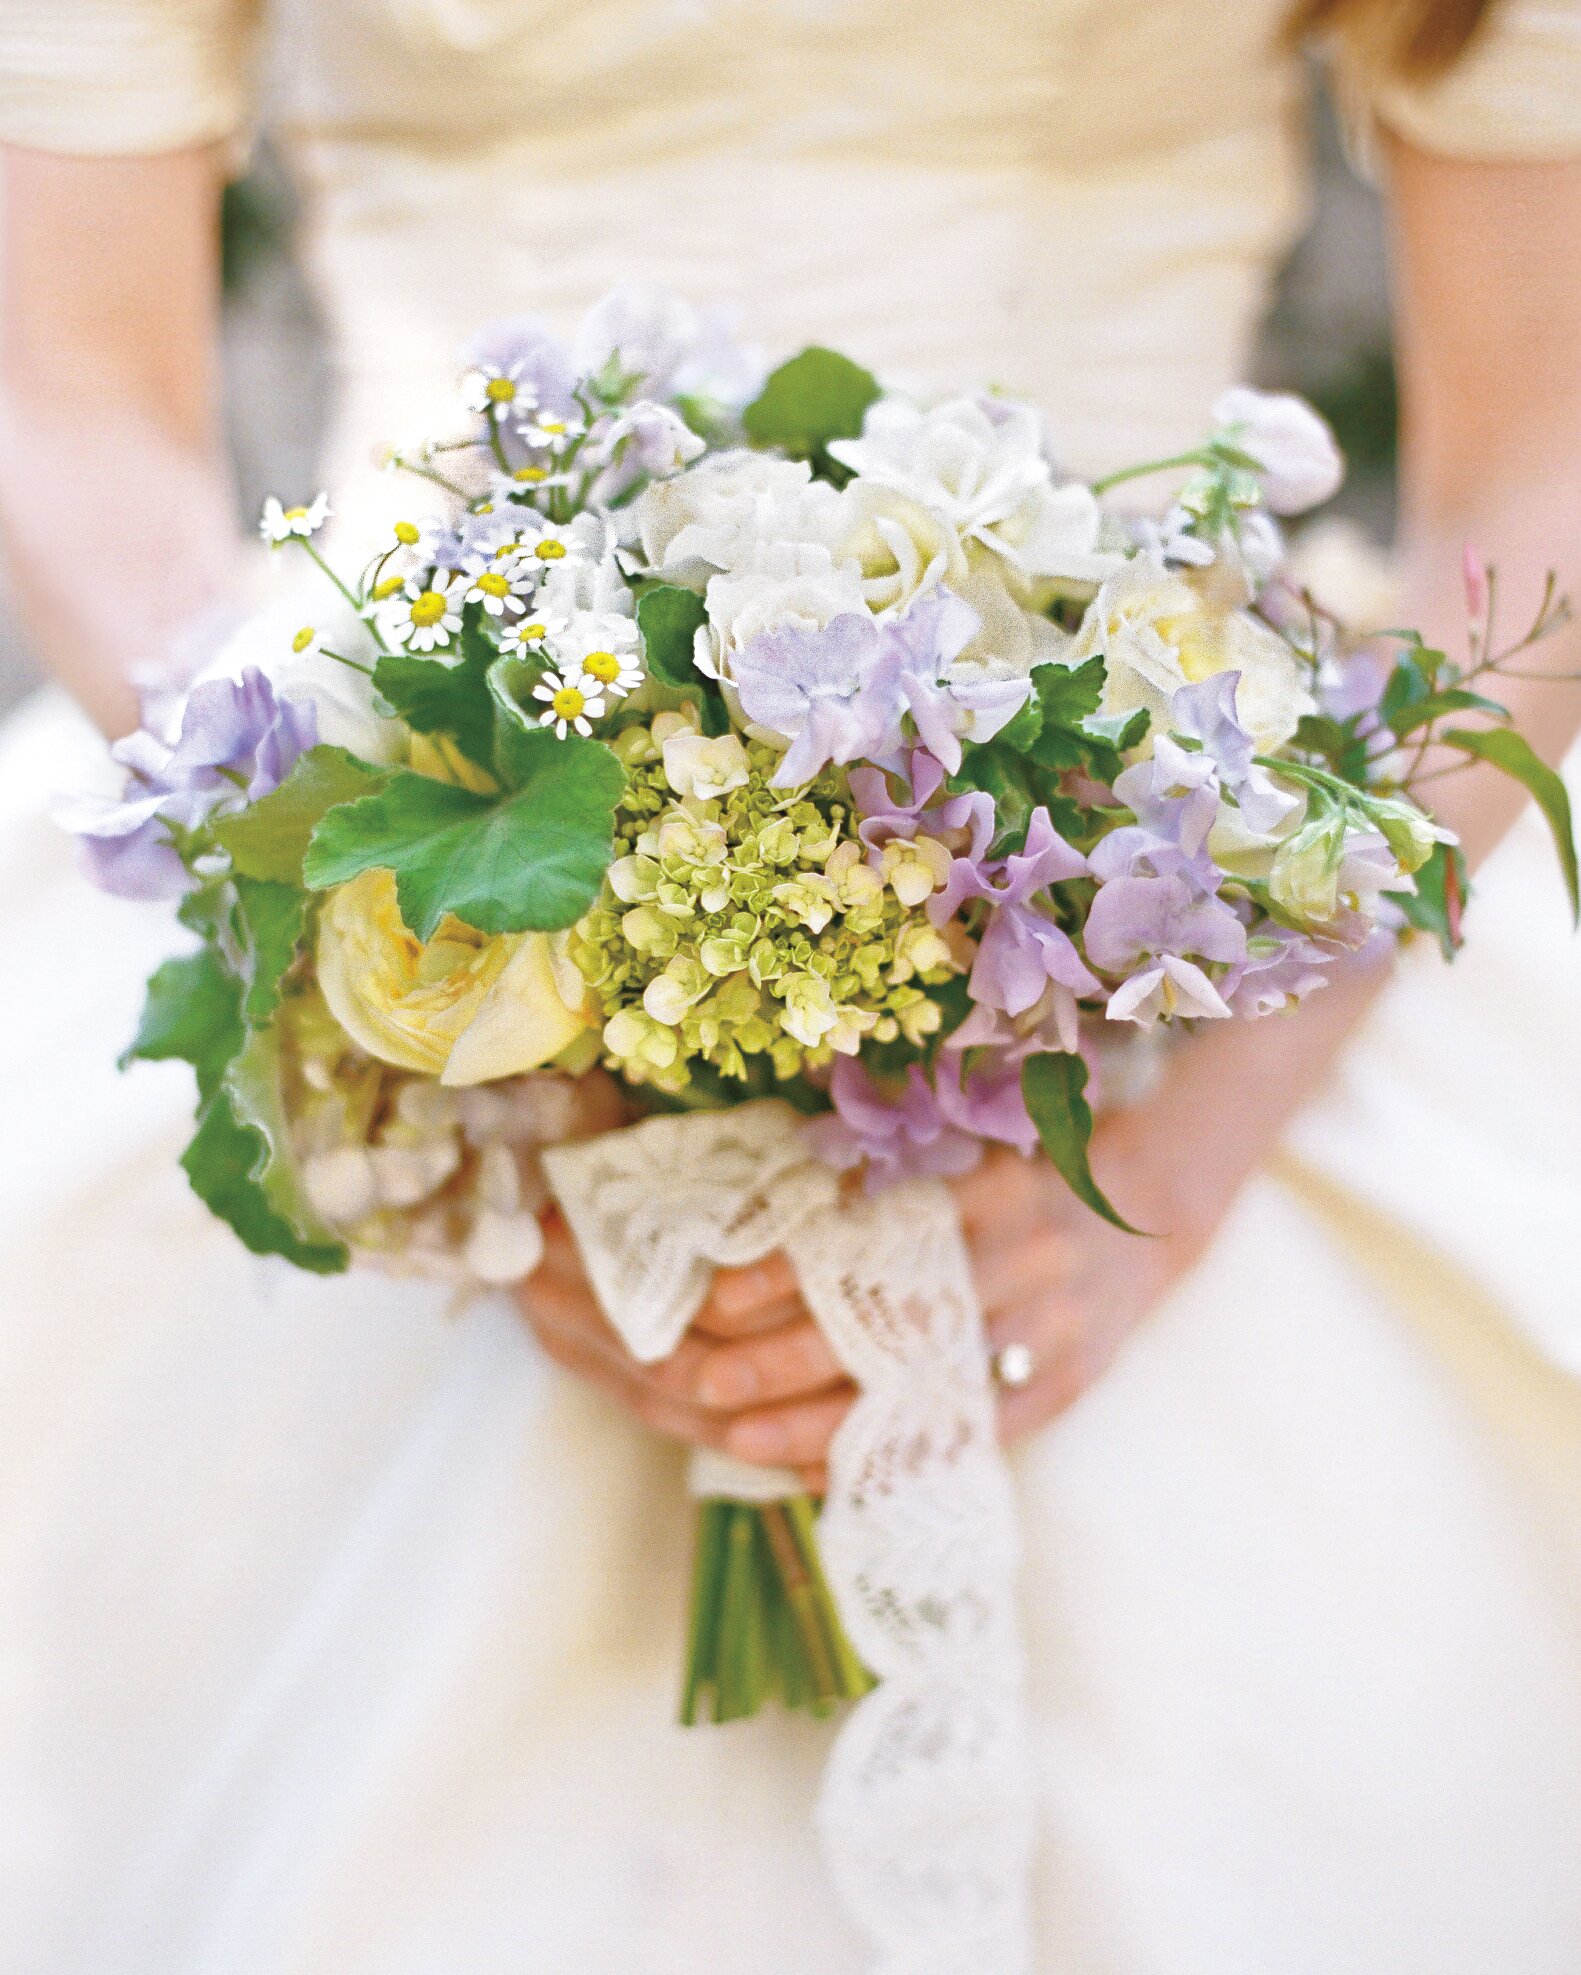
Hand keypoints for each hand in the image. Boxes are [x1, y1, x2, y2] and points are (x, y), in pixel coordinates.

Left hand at [519, 958, 1387, 1480]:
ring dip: (824, 1422)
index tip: (719, 1293)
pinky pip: (963, 1436)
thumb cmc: (1033, 1168)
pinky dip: (892, 1457)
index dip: (795, 1273)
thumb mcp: (974, 1140)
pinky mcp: (1057, 1389)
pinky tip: (819, 1473)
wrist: (1150, 1218)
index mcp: (996, 1192)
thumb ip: (890, 1166)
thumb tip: (771, 1180)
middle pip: (891, 1325)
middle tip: (704, 1375)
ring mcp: (1048, 1336)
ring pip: (919, 1392)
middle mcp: (1026, 1265)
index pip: (877, 1242)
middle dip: (790, 1357)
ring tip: (736, 1439)